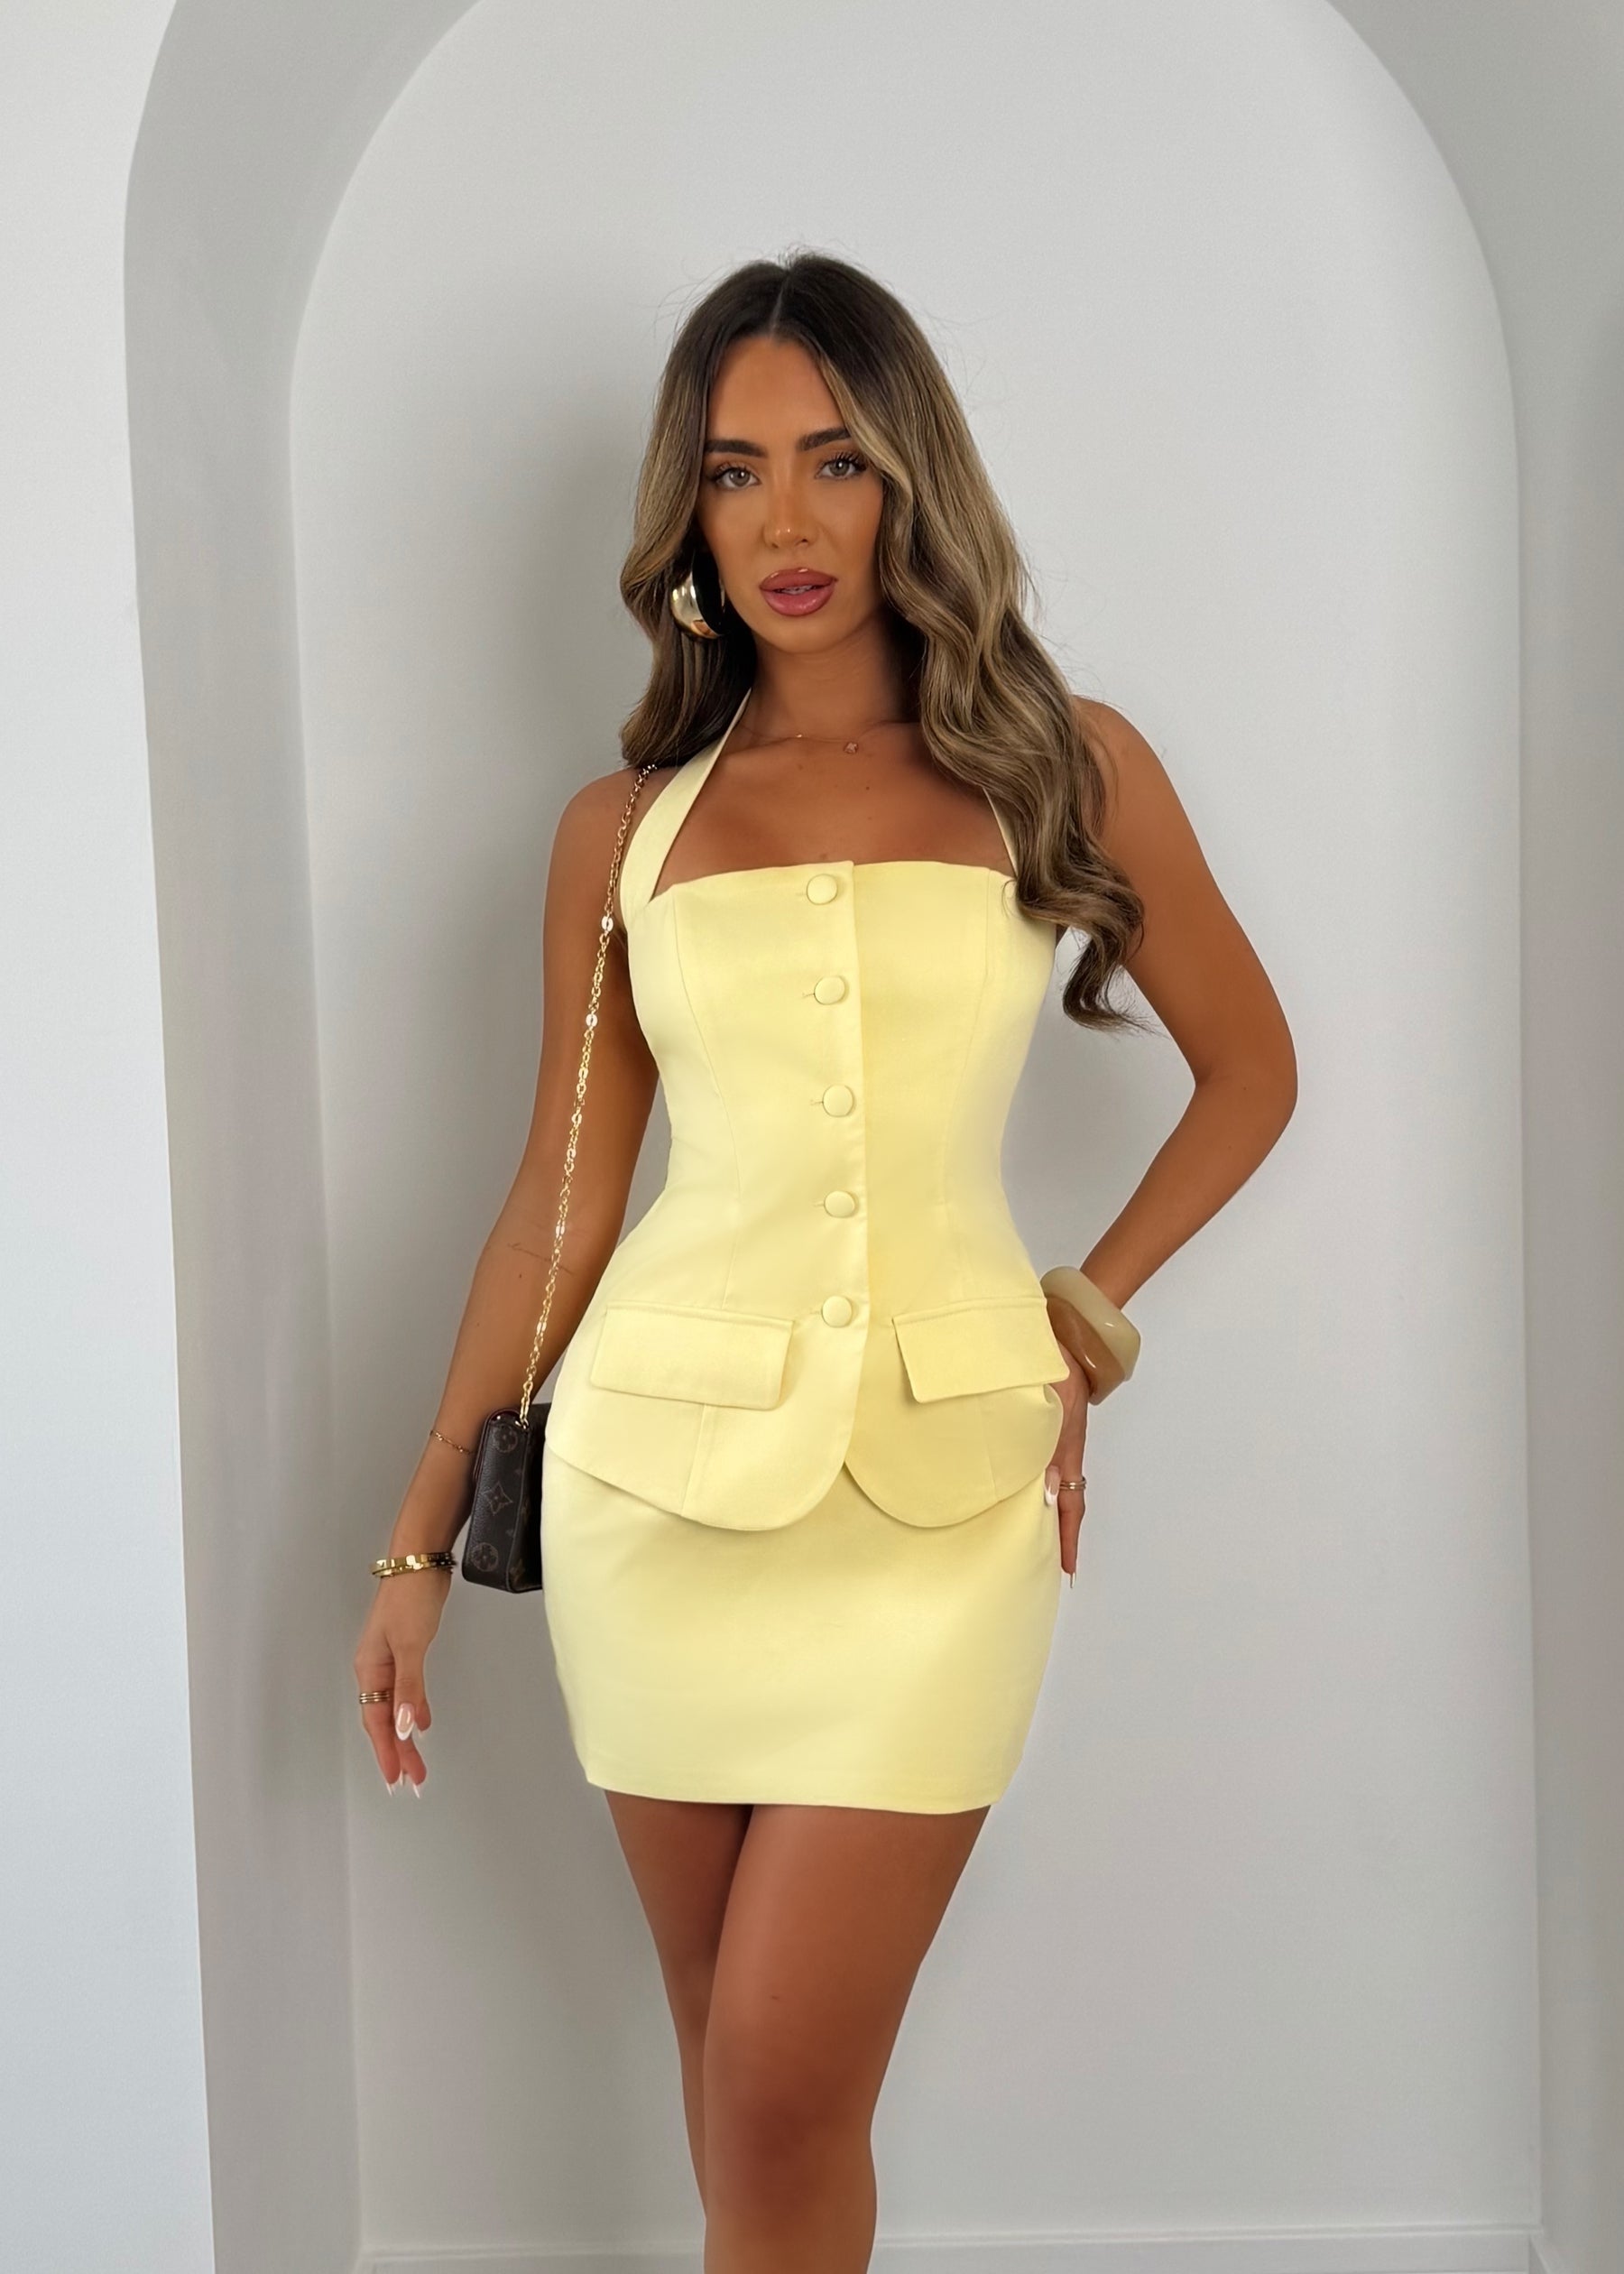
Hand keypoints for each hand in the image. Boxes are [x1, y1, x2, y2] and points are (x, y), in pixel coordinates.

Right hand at [353, 1564, 452, 1791]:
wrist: (419, 1561)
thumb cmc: (410, 1598)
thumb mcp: (410, 1645)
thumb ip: (410, 1688)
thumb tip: (408, 1728)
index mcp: (369, 1669)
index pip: (377, 1721)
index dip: (387, 1752)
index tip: (396, 1780)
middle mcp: (375, 1669)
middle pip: (385, 1719)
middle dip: (398, 1751)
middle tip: (414, 1781)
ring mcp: (390, 1660)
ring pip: (396, 1707)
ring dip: (406, 1735)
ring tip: (417, 1763)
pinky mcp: (406, 1650)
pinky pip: (406, 1691)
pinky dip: (414, 1709)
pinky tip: (423, 1722)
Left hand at [1044, 1345, 1090, 1580]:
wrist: (1065, 1341)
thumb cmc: (1056, 1370)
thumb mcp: (1051, 1409)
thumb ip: (1046, 1449)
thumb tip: (1045, 1491)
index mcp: (1067, 1454)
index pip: (1070, 1506)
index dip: (1068, 1539)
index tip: (1069, 1570)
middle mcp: (1062, 1454)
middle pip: (1060, 1503)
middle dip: (1053, 1533)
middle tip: (1041, 1563)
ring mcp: (1053, 1443)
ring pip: (1049, 1486)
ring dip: (1040, 1510)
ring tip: (1025, 1536)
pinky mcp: (1045, 1430)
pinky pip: (1039, 1466)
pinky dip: (1029, 1484)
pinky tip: (1010, 1490)